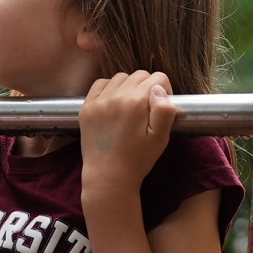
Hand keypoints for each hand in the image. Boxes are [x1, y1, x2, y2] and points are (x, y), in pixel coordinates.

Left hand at [79, 70, 177, 195]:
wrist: (108, 176)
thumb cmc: (138, 159)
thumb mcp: (160, 138)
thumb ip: (165, 111)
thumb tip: (158, 89)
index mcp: (136, 103)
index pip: (158, 78)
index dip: (165, 90)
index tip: (161, 106)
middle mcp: (116, 97)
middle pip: (140, 75)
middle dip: (148, 87)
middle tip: (147, 108)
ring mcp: (99, 101)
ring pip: (120, 77)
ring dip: (129, 86)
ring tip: (131, 106)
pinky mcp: (87, 107)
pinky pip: (100, 84)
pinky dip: (109, 88)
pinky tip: (114, 102)